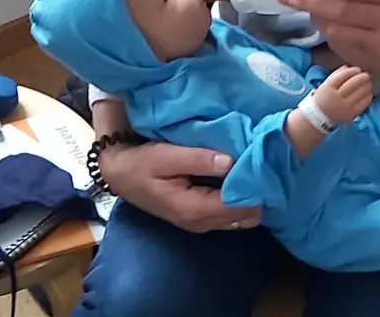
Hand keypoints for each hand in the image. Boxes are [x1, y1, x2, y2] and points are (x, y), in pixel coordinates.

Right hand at [99, 141, 261, 232]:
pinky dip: (238, 199)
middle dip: (256, 192)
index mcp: (193, 209)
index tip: (260, 162)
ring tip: (248, 169)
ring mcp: (201, 224)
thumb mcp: (164, 155)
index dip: (254, 185)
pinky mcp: (200, 219)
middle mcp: (201, 223)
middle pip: (247, 216)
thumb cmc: (140, 163)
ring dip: (248, 196)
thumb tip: (231, 161)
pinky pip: (231, 215)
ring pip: (242, 218)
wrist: (119, 174)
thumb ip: (198, 159)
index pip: (239, 205)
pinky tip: (235, 178)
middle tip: (257, 165)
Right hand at [314, 66, 373, 122]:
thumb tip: (349, 67)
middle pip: (353, 84)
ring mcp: (345, 106)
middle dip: (362, 77)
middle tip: (366, 75)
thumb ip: (336, 74)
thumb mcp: (325, 84)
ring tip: (368, 83)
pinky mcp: (352, 114)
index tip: (357, 69)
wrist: (319, 117)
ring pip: (360, 93)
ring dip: (366, 85)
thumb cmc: (323, 97)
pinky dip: (368, 96)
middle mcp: (336, 97)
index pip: (342, 76)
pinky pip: (364, 103)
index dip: (352, 71)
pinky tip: (368, 92)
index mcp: (328, 88)